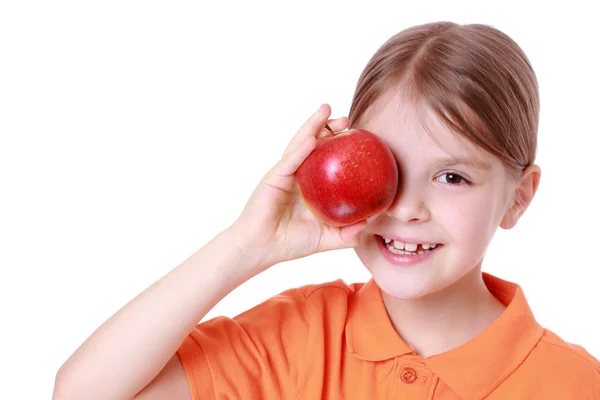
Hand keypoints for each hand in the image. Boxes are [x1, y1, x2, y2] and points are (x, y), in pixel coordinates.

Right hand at [229, 104, 370, 270]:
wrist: (262, 249)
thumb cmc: (291, 243)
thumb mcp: (327, 239)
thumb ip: (348, 234)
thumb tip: (371, 222)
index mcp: (310, 185)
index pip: (326, 160)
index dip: (340, 146)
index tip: (359, 136)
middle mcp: (298, 175)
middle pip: (314, 145)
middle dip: (328, 128)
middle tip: (346, 119)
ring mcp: (285, 174)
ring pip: (300, 144)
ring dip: (313, 126)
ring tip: (326, 110)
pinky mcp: (274, 178)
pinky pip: (289, 161)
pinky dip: (300, 149)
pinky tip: (311, 139)